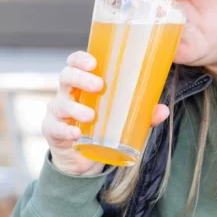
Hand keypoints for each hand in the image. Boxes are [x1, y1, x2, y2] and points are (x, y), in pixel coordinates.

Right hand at [42, 51, 168, 176]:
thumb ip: (141, 114)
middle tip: (98, 85)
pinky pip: (55, 128)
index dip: (80, 59)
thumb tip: (163, 110)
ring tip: (90, 115)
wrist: (80, 157)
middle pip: (66, 77)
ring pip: (60, 103)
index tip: (94, 62)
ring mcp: (57, 113)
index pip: (74, 63)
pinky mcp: (53, 131)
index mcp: (81, 84)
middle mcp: (66, 94)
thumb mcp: (120, 118)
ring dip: (76, 107)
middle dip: (80, 78)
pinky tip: (76, 133)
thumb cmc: (99, 127)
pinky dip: (66, 130)